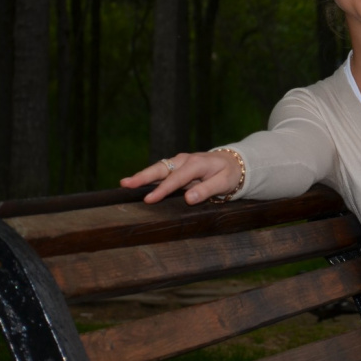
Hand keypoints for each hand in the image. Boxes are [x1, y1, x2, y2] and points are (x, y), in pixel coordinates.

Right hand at [119, 151, 241, 205]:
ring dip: (142, 176)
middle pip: (161, 168)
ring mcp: (180, 162)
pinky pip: (162, 171)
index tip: (148, 200)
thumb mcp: (224, 183)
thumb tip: (188, 199)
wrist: (235, 162)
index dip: (162, 190)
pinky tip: (136, 183)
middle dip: (143, 176)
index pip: (176, 179)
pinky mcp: (178, 166)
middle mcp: (185, 160)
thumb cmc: (230, 174)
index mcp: (197, 164)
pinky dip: (149, 176)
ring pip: (159, 168)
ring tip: (125, 183)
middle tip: (125, 184)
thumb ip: (207, 190)